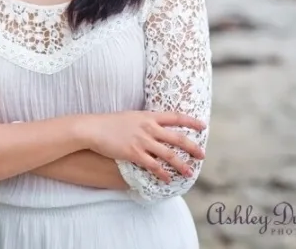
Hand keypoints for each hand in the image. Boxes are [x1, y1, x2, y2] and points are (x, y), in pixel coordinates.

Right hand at [82, 111, 206, 182]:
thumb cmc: (108, 122)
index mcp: (148, 116)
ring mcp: (142, 141)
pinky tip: (167, 179)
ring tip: (189, 172)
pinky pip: (153, 165)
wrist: (92, 128)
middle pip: (177, 138)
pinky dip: (162, 173)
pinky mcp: (134, 153)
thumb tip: (154, 128)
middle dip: (192, 147)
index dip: (191, 122)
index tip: (203, 126)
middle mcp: (148, 128)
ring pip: (169, 154)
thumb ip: (144, 121)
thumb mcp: (130, 116)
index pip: (176, 117)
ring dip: (181, 165)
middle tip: (202, 155)